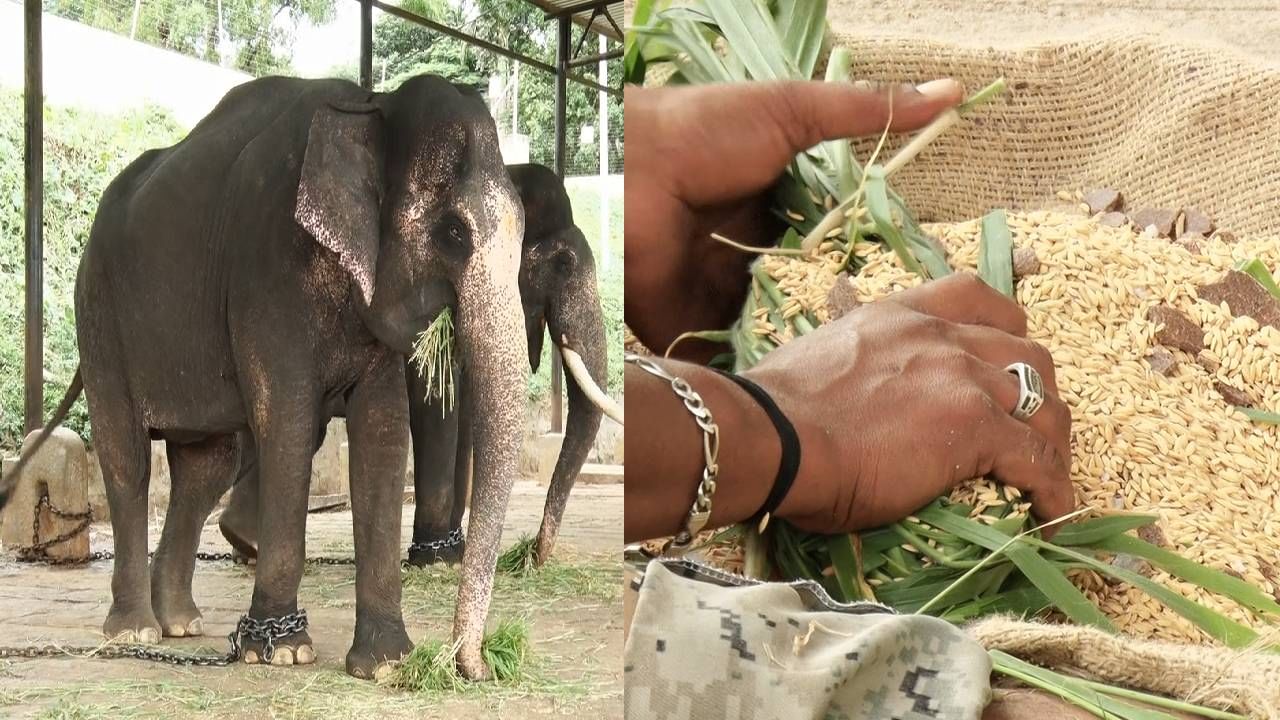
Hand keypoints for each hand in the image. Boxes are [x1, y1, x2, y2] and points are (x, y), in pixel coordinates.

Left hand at [624, 79, 964, 360]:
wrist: (624, 173)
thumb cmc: (703, 132)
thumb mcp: (792, 112)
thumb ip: (865, 112)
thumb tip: (950, 92)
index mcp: (778, 208)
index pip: (841, 244)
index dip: (878, 266)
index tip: (927, 296)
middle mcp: (756, 255)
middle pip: (815, 294)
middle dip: (849, 319)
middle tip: (906, 351)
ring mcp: (727, 295)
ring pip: (783, 333)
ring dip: (814, 352)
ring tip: (871, 384)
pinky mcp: (696, 327)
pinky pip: (739, 360)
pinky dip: (765, 375)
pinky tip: (810, 399)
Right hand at [742, 274, 1073, 533]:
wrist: (771, 434)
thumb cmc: (774, 411)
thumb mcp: (820, 362)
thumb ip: (853, 368)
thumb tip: (841, 404)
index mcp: (898, 315)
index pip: (974, 296)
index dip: (1007, 325)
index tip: (1008, 355)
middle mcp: (940, 336)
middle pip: (1026, 351)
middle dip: (1040, 391)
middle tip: (1031, 429)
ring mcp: (962, 378)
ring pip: (1043, 404)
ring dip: (1052, 442)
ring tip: (1048, 478)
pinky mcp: (974, 427)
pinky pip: (1037, 460)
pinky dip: (1053, 489)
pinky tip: (1052, 515)